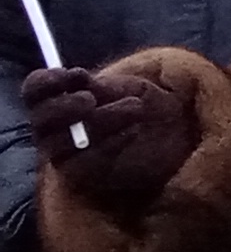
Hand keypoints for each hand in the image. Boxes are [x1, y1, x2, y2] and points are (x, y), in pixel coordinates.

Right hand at [24, 67, 194, 204]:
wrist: (174, 133)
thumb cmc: (145, 102)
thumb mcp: (130, 86)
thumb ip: (103, 85)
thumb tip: (80, 79)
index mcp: (58, 98)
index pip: (34, 90)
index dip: (46, 82)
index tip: (74, 75)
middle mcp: (52, 128)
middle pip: (40, 119)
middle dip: (63, 107)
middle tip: (91, 99)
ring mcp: (65, 154)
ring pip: (62, 142)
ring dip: (99, 121)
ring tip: (135, 107)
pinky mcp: (84, 175)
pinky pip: (86, 162)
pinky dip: (110, 143)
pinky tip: (133, 130)